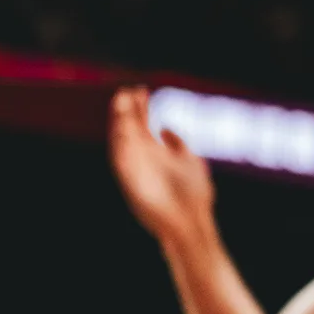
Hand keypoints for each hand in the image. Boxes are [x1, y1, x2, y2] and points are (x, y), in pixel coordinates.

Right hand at [108, 86, 213, 242]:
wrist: (191, 224)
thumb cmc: (193, 196)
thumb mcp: (189, 161)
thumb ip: (177, 144)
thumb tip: (164, 127)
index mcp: (154, 152)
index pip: (142, 124)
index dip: (140, 107)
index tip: (140, 89)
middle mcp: (141, 159)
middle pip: (129, 128)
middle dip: (127, 110)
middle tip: (126, 91)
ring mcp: (135, 170)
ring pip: (122, 141)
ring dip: (120, 122)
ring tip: (121, 101)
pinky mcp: (131, 183)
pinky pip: (121, 160)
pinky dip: (120, 144)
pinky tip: (122, 127)